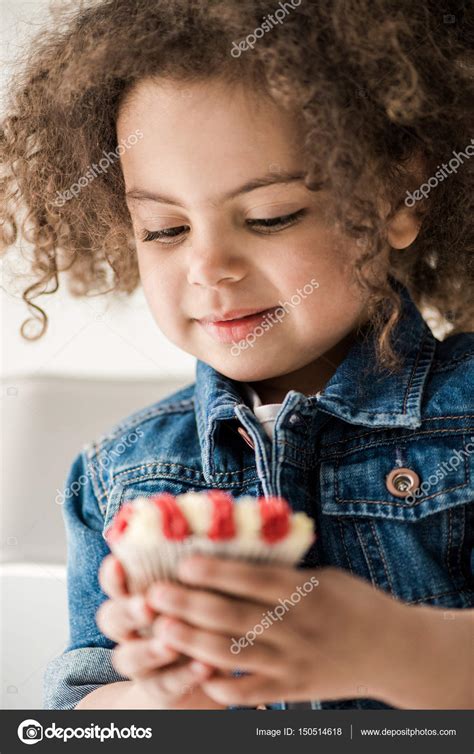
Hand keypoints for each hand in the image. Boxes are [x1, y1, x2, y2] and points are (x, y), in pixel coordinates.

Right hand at [96, 554, 224, 707]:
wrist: (200, 674)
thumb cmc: (200, 617)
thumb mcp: (198, 589)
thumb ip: (197, 568)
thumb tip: (218, 529)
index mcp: (136, 597)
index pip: (114, 583)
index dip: (112, 575)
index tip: (118, 562)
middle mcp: (131, 629)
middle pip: (112, 619)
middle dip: (127, 610)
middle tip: (147, 605)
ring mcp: (142, 663)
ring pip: (128, 658)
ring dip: (149, 649)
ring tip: (170, 643)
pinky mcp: (160, 690)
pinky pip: (164, 686)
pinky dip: (184, 676)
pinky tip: (205, 666)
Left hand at [145, 555, 401, 706]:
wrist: (394, 651)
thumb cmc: (356, 603)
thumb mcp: (325, 577)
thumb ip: (284, 572)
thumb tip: (238, 553)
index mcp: (305, 592)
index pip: (253, 579)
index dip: (217, 571)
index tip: (183, 562)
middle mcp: (297, 627)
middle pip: (235, 616)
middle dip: (190, 605)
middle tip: (155, 594)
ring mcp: (294, 661)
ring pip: (235, 654)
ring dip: (194, 642)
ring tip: (162, 630)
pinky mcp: (294, 688)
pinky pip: (251, 691)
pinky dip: (223, 686)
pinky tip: (196, 674)